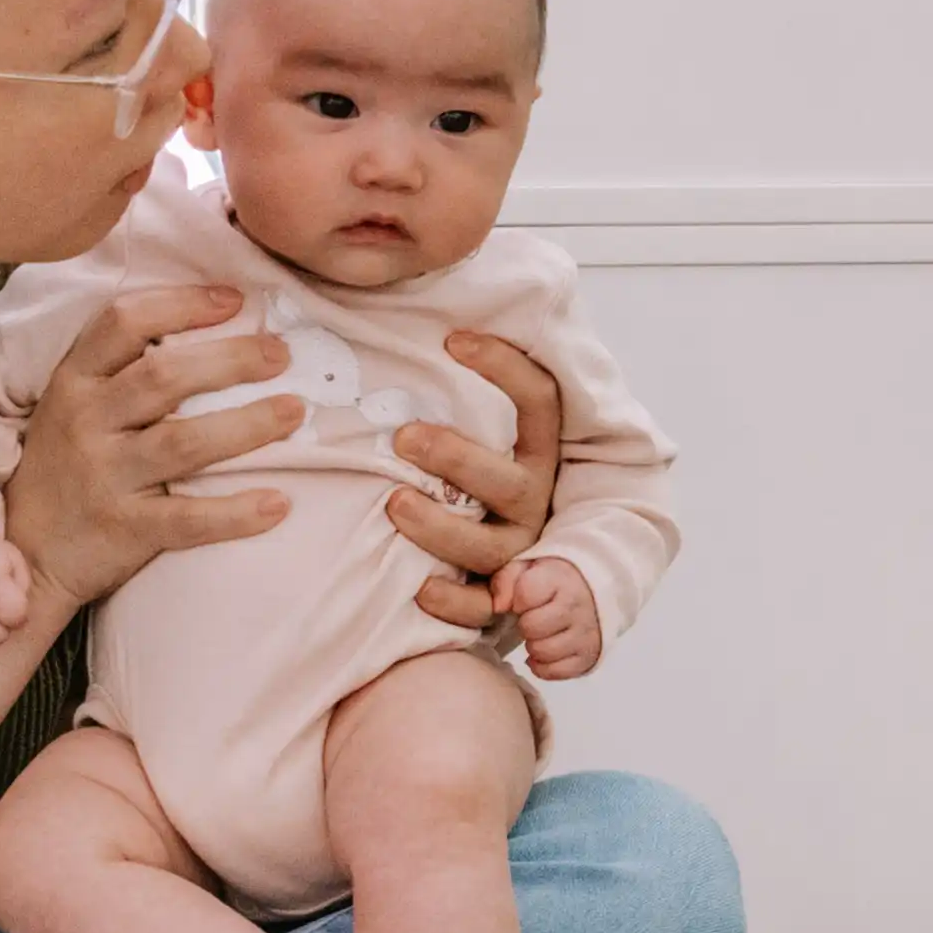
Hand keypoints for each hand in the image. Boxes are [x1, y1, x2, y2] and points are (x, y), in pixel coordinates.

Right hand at [3, 290, 295, 610]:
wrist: (27, 551)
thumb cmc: (67, 466)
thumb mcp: (77, 407)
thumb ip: (125, 370)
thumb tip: (217, 326)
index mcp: (74, 383)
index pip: (121, 323)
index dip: (180, 304)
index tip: (235, 299)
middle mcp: (85, 422)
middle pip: (162, 377)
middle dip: (229, 360)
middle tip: (281, 353)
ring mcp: (104, 476)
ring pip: (181, 442)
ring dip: (246, 425)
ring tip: (294, 411)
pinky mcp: (124, 529)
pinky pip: (188, 520)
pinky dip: (235, 513)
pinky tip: (279, 503)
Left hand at [388, 327, 568, 631]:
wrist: (503, 571)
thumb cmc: (464, 482)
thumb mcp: (482, 432)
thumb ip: (466, 392)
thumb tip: (435, 323)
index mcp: (537, 454)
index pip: (540, 401)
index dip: (503, 368)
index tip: (452, 338)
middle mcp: (532, 500)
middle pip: (508, 480)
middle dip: (456, 457)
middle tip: (403, 438)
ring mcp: (514, 549)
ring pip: (488, 546)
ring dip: (440, 526)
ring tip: (393, 505)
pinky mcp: (493, 597)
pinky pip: (481, 610)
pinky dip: (453, 603)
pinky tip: (419, 591)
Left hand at [500, 554, 605, 679]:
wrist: (593, 593)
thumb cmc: (552, 582)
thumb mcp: (526, 569)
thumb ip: (505, 580)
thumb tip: (499, 608)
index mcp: (562, 579)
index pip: (526, 596)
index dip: (517, 601)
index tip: (523, 601)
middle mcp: (578, 607)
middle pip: (532, 627)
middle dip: (525, 625)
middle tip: (531, 619)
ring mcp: (587, 633)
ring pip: (544, 651)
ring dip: (534, 646)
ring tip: (539, 635)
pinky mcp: (589, 656)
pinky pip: (556, 671)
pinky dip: (544, 666)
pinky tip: (544, 652)